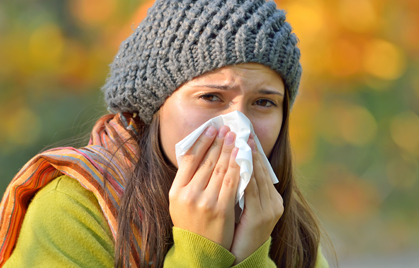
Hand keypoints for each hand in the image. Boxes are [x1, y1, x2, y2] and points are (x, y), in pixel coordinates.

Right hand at [169, 126, 240, 249]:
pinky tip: (242, 156)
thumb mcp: (179, 202)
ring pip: (220, 169)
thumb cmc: (191, 223)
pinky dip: (238, 167)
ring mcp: (205, 202)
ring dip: (230, 150)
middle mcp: (188, 194)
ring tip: (236, 137)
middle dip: (219, 142)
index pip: (189, 159)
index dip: (202, 141)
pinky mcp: (221, 209)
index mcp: (176, 191)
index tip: (211, 129)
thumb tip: (198, 153)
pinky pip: (232, 182)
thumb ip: (186, 180)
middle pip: (206, 161)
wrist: (200, 250)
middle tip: (227, 129)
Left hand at [229, 136, 283, 263]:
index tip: (244, 136)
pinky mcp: (261, 216)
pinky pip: (252, 189)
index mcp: (272, 200)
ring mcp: (270, 209)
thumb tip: (233, 169)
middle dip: (251, 149)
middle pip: (261, 170)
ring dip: (248, 157)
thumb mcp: (245, 210)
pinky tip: (238, 161)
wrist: (243, 258)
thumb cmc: (240, 234)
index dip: (253, 152)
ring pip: (257, 176)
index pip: (262, 171)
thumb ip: (243, 191)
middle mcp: (274, 202)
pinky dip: (245, 172)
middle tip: (242, 131)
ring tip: (240, 139)